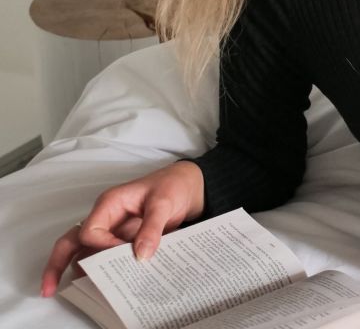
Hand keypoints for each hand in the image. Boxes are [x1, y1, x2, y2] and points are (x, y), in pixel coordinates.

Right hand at [40, 160, 204, 296]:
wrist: (190, 186)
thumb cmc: (173, 186)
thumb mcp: (164, 203)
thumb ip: (152, 228)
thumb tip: (141, 255)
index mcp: (109, 204)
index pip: (90, 232)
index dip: (101, 247)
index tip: (122, 254)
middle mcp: (106, 218)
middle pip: (72, 241)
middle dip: (58, 263)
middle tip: (49, 288)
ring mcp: (114, 230)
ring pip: (86, 251)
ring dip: (82, 270)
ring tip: (82, 292)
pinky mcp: (125, 240)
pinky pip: (109, 256)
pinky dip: (106, 269)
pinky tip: (109, 285)